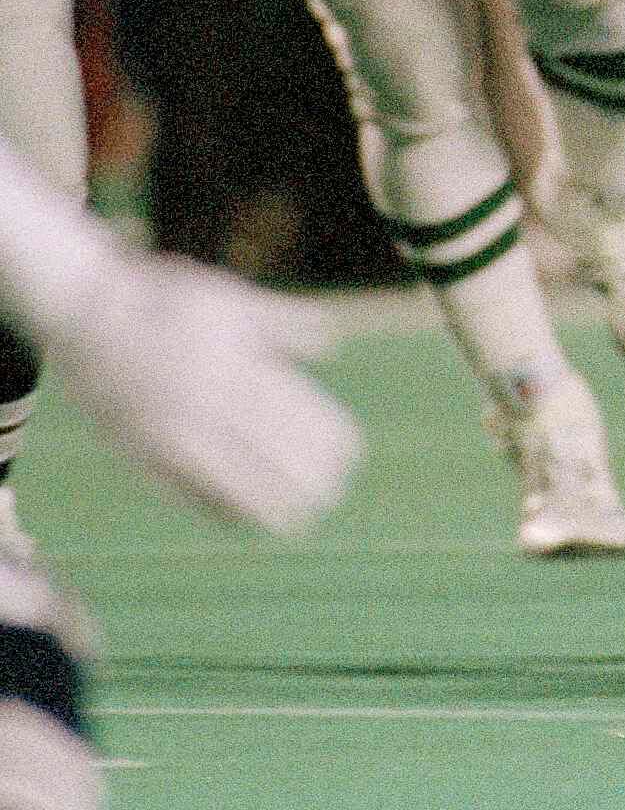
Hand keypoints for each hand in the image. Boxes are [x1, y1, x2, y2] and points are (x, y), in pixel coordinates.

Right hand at [39, 250, 359, 535]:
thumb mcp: (232, 300)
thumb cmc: (165, 297)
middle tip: (331, 495)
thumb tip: (330, 345)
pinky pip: (177, 486)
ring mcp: (165, 429)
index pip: (288, 413)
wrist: (83, 307)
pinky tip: (238, 520)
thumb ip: (283, 324)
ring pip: (223, 477)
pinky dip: (212, 505)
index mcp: (230, 366)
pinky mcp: (135, 447)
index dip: (320, 441)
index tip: (348, 458)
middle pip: (261, 450)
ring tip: (296, 521)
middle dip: (300, 478)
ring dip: (263, 501)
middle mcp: (200, 402)